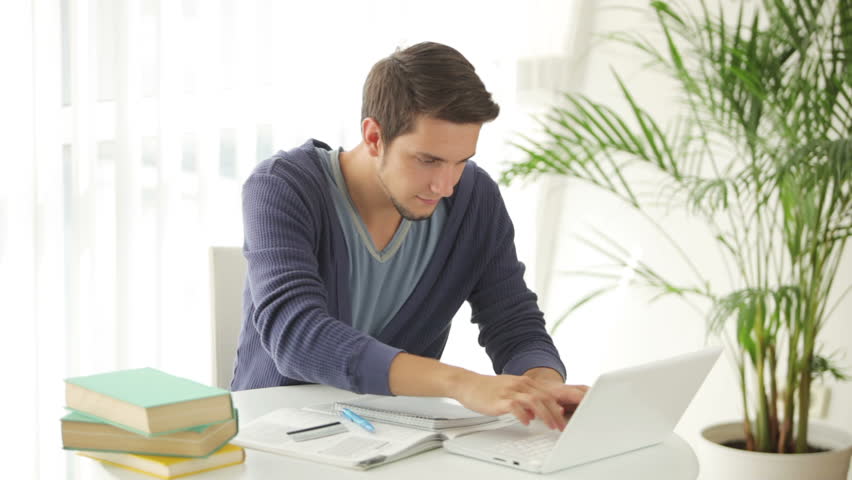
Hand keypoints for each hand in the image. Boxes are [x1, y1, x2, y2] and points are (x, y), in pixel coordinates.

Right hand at [451, 372, 587, 430]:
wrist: (468, 383)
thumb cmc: (489, 389)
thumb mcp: (511, 390)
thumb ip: (526, 399)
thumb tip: (539, 413)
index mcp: (525, 383)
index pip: (548, 394)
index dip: (560, 406)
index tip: (567, 417)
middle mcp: (520, 385)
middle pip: (544, 397)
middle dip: (556, 413)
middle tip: (563, 426)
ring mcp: (510, 391)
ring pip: (534, 401)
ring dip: (545, 414)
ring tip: (551, 426)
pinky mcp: (499, 399)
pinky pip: (515, 406)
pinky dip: (523, 414)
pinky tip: (527, 422)